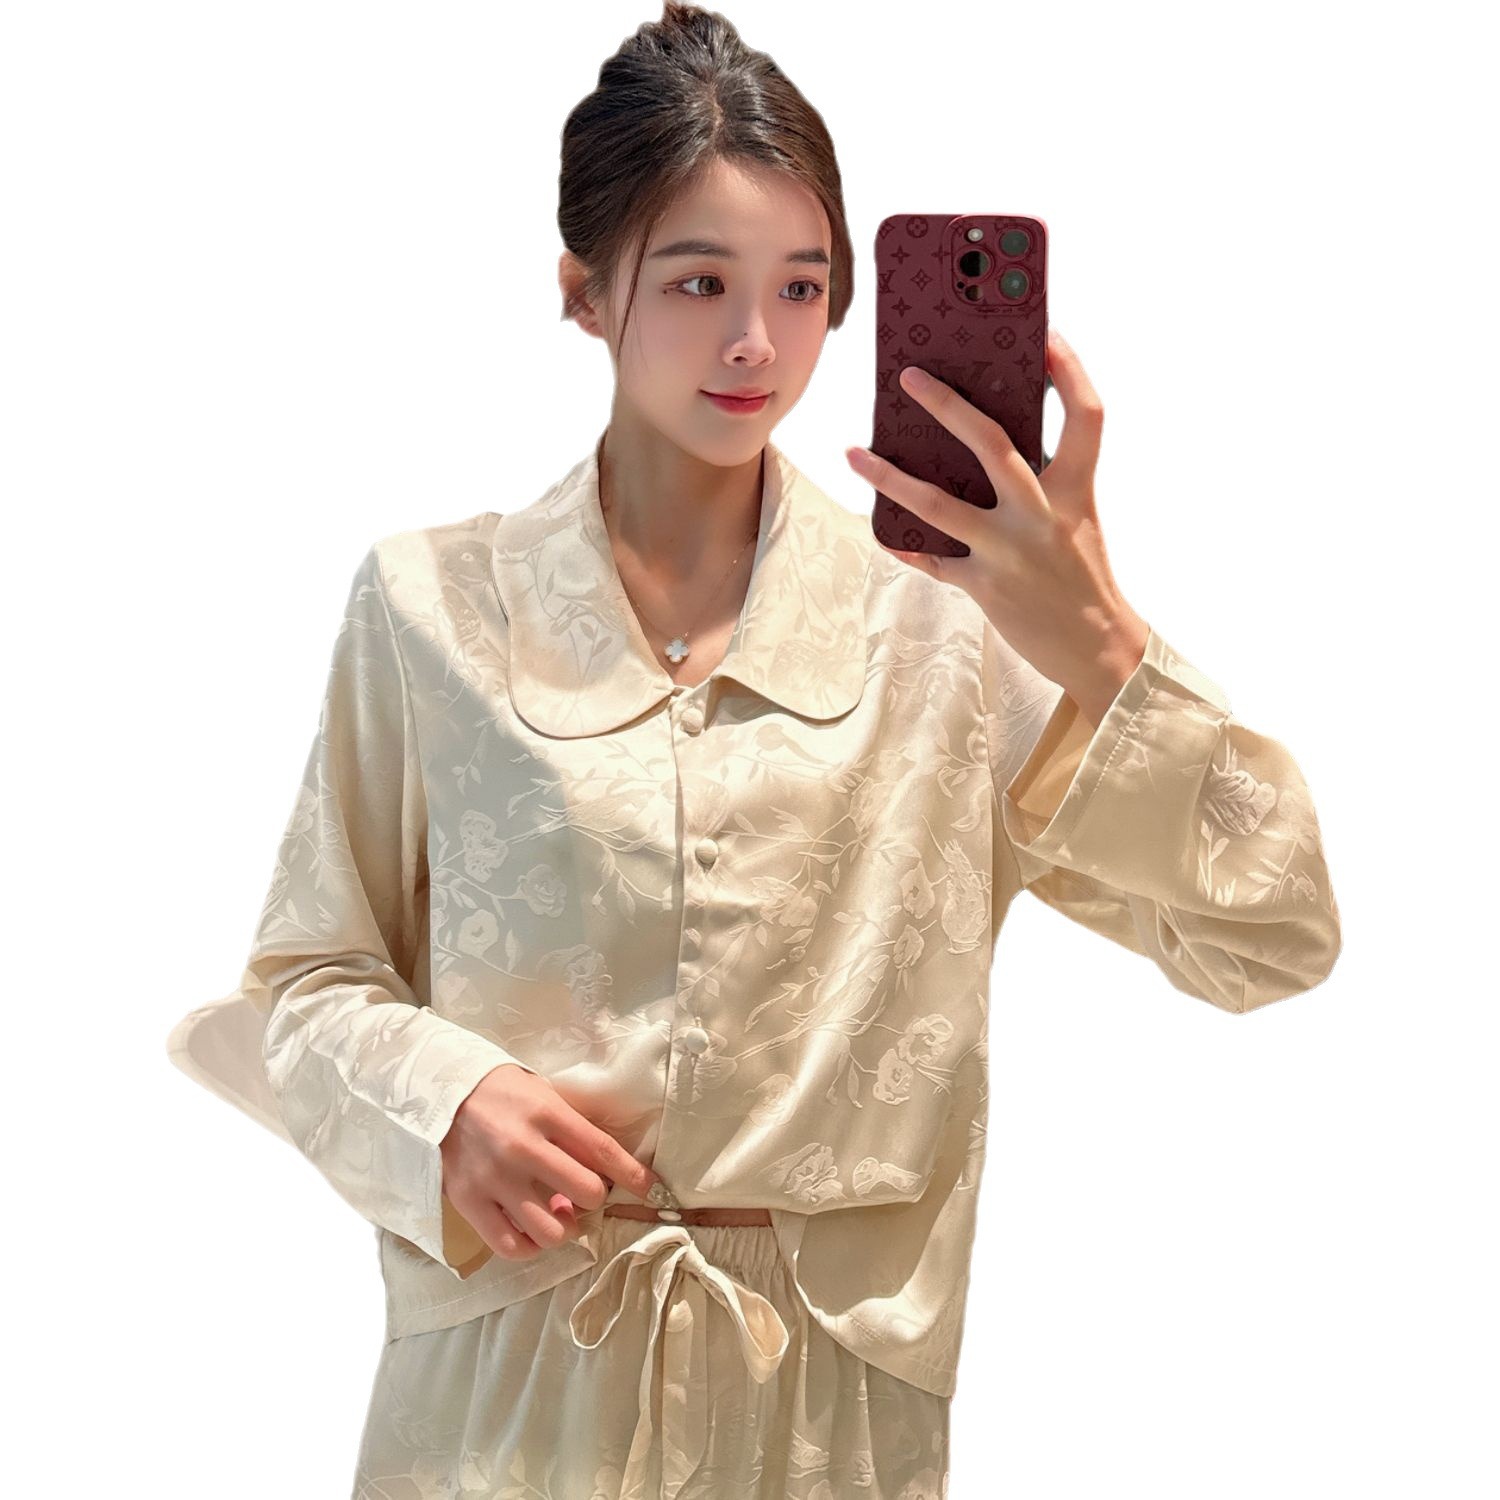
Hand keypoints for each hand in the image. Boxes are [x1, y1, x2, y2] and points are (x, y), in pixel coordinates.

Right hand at [440, 1061, 662, 1260]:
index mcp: (546, 1113)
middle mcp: (523, 1147)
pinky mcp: (469, 1201)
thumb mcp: (541, 1094)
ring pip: (552, 1230)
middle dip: (594, 1197)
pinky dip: (530, 1246)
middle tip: (584, 1193)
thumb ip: (570, 1130)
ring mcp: (495, 1178)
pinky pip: (511, 1245)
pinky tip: (533, 1231)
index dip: (632, 1175)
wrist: (436, 1091)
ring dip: (564, 1227)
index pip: (602, 1150)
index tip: (648, 1187)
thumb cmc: (500, 1092)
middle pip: (586, 1193)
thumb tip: (604, 1171)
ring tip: (558, 1215)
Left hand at [845, 328, 1149, 727]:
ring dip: (889, 477)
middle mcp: (1042, 515)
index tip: (1046, 337)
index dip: (1070, 372)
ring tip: (854, 454)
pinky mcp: (984, 586)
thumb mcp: (1077, 518)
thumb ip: (1044, 481)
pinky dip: (903, 543)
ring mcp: (1009, 552)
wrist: (1097, 647)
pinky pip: (931, 559)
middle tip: (908, 376)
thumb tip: (985, 441)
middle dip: (945, 405)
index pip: (1086, 416)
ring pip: (937, 505)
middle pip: (991, 444)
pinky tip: (880, 529)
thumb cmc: (1082, 575)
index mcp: (1075, 490)